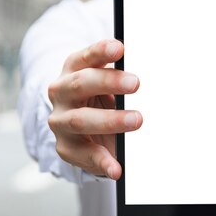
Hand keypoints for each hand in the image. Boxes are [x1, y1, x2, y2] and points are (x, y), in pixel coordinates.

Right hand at [47, 39, 141, 179]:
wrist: (80, 127)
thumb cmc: (100, 96)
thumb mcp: (109, 82)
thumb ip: (122, 76)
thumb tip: (154, 70)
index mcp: (73, 69)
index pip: (84, 57)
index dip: (101, 51)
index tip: (120, 47)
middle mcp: (61, 92)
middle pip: (81, 84)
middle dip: (109, 82)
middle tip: (136, 83)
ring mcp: (61, 121)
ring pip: (81, 120)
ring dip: (111, 120)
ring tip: (137, 120)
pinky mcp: (66, 147)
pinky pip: (83, 154)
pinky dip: (102, 161)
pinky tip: (117, 168)